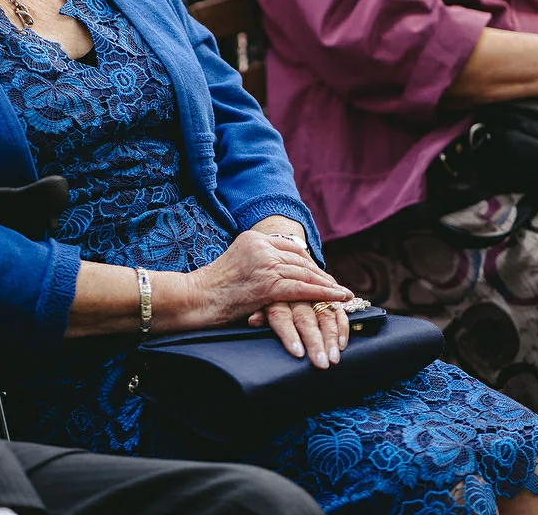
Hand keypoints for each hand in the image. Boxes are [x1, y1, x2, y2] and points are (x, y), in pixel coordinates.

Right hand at [180, 231, 350, 330]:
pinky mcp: (266, 284)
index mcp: (252, 238)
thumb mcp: (236, 267)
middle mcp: (260, 246)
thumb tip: (277, 276)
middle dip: (321, 275)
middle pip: (300, 260)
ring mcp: (264, 263)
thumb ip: (257, 265)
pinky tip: (337, 299)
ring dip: (328, 286)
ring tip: (343, 295)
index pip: (290, 247)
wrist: (193, 299)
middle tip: (338, 287)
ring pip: (304, 274)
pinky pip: (302, 289)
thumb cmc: (210, 291)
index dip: (309, 262)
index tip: (323, 273)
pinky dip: (324, 295)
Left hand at [249, 299, 348, 368]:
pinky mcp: (329, 297)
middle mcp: (297, 295)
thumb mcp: (259, 302)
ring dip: (331, 338)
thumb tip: (253, 321)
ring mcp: (315, 295)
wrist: (285, 270)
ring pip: (325, 315)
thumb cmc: (268, 295)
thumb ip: (259, 312)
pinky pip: (338, 310)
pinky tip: (343, 344)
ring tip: (334, 359)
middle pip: (305, 319)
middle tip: (321, 364)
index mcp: (276, 297)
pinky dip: (342, 326)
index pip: (281, 316)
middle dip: (314, 342)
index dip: (289, 334)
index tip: (297, 353)